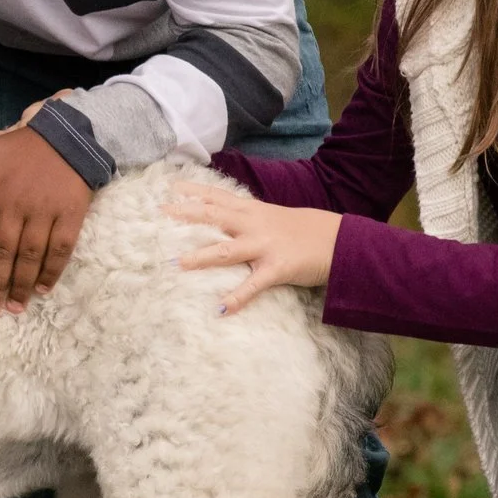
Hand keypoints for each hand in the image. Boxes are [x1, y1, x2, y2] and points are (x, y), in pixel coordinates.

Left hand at [0, 125, 93, 310]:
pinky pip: (61, 248)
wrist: (66, 135)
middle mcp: (17, 205)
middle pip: (4, 251)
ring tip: (15, 306)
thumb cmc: (22, 147)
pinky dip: (52, 271)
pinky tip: (43, 289)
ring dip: (22, 284)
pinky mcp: (70, 214)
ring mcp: (44, 211)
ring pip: (30, 255)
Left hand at [166, 182, 342, 313]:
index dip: (193, 191)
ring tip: (177, 264)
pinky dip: (237, 298)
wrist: (337, 240)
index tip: (169, 187)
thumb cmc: (302, 230)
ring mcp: (264, 246)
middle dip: (186, 215)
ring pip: (226, 250)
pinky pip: (253, 285)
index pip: (217, 196)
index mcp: (252, 210)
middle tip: (160, 214)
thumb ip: (246, 217)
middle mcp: (254, 224)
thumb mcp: (271, 216)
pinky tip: (221, 309)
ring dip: (201, 257)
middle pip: (214, 216)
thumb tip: (220, 219)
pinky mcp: (277, 269)